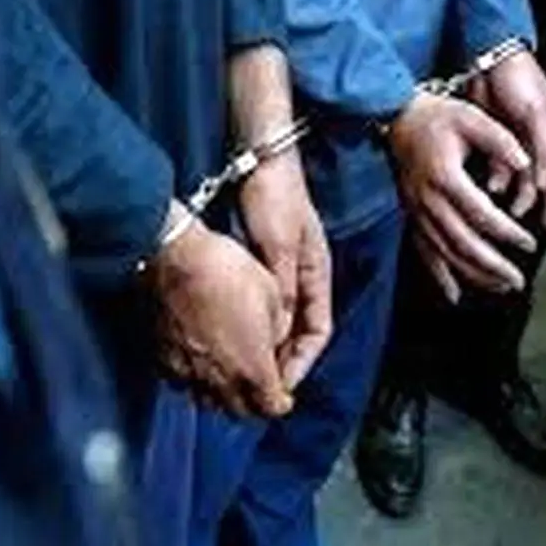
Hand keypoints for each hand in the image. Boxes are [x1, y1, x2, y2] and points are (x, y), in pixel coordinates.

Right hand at [145, 205, 293, 417]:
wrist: (176, 257)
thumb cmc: (227, 270)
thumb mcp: (273, 295)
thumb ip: (278, 332)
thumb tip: (273, 343)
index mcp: (253, 367)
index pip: (273, 407)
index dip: (281, 400)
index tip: (282, 392)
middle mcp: (220, 380)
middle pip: (241, 412)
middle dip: (253, 403)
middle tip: (258, 385)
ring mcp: (188, 373)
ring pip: (209, 401)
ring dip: (222, 394)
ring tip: (228, 374)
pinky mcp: (164, 361)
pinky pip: (182, 384)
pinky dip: (194, 380)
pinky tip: (199, 362)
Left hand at [238, 151, 331, 389]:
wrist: (259, 160)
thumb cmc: (275, 199)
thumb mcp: (281, 246)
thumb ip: (281, 289)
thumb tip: (278, 333)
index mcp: (316, 276)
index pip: (318, 331)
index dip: (303, 361)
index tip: (282, 384)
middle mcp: (300, 278)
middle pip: (295, 332)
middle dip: (280, 360)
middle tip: (257, 386)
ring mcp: (279, 270)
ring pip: (274, 321)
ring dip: (262, 344)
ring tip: (240, 367)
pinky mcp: (258, 263)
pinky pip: (256, 305)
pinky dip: (246, 323)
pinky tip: (227, 333)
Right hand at [387, 92, 536, 299]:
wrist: (397, 118)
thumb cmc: (436, 117)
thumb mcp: (472, 118)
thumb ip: (500, 141)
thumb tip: (525, 163)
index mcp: (445, 177)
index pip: (480, 214)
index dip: (506, 232)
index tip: (529, 243)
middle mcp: (427, 199)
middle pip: (461, 242)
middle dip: (491, 265)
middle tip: (517, 279)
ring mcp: (417, 210)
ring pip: (444, 252)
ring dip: (472, 274)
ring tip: (500, 286)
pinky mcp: (412, 215)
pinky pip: (424, 252)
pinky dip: (439, 276)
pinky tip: (454, 294)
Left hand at [469, 51, 545, 230]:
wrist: (488, 62)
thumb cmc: (520, 80)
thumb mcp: (537, 115)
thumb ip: (542, 148)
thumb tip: (542, 182)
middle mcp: (538, 141)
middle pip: (544, 179)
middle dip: (541, 203)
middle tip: (538, 224)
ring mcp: (516, 141)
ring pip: (520, 177)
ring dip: (517, 195)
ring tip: (511, 212)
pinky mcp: (494, 140)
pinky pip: (498, 167)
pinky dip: (497, 179)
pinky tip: (491, 188)